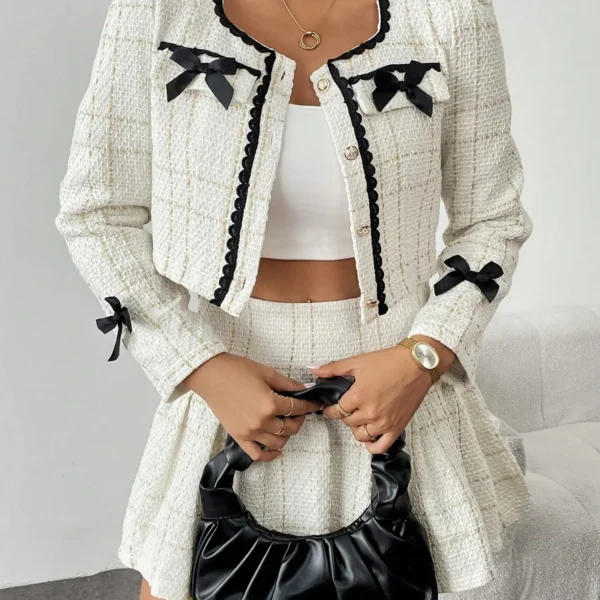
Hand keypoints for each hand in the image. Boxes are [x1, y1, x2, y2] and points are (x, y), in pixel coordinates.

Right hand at [182, 353, 321, 461]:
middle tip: (299, 411)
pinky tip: (277, 450)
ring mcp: (250, 432)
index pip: (298, 409)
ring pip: (278, 442)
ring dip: (287, 434)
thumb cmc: (236, 370)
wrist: (210, 375)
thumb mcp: (267, 372)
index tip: (314, 404)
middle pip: (291, 428)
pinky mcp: (239, 437)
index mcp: (270, 404)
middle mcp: (262, 422)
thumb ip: (288, 385)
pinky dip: (269, 455)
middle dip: (299, 419)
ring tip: (286, 423)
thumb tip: (305, 391)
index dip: (309, 406)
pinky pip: (257, 455)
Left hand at [309, 346, 432, 453]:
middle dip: (344, 414)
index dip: (331, 408)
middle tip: (348, 406)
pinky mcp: (397, 427)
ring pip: (361, 435)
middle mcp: (370, 413)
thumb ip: (333, 369)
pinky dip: (372, 445)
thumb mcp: (357, 361)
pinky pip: (380, 446)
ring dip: (356, 427)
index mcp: (358, 396)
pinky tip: (370, 435)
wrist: (417, 364)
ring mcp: (384, 423)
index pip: (336, 410)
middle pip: (347, 422)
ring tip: (359, 417)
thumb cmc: (389, 361)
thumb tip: (312, 369)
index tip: (331, 406)